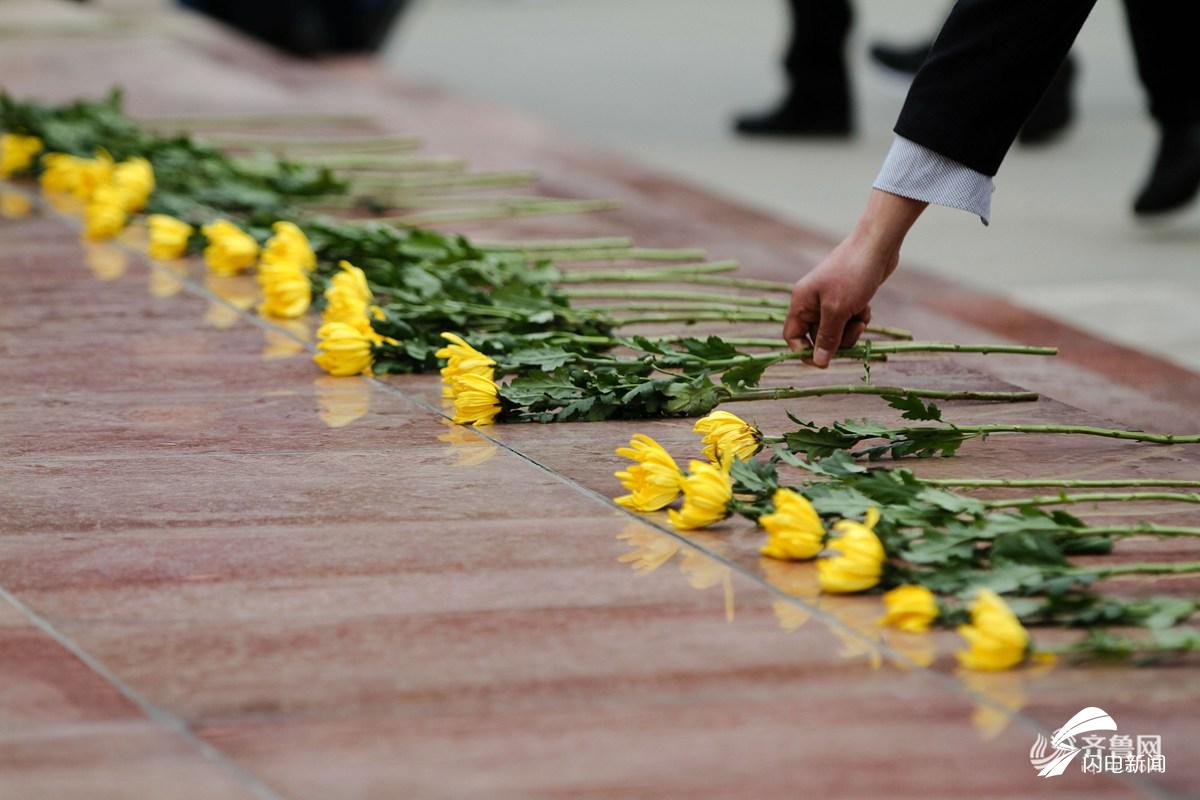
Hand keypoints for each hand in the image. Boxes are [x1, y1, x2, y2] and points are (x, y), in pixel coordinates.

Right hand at [783, 190, 926, 366]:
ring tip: (861, 316)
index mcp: (801, 302)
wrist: (876, 246)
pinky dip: (859, 317)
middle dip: (837, 339)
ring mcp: (830, 300)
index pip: (793, 336)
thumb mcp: (837, 310)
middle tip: (853, 330)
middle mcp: (812, 302)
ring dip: (850, 329)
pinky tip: (866, 307)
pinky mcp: (847, 299)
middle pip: (818, 336)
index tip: (823, 360)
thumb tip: (818, 362)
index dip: (805, 351)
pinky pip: (849, 320)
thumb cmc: (852, 275)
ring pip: (836, 330)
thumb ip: (827, 338)